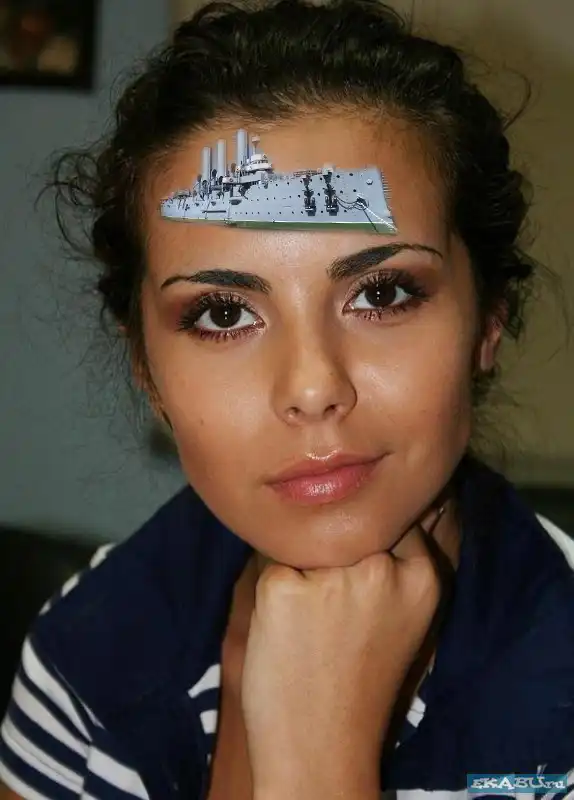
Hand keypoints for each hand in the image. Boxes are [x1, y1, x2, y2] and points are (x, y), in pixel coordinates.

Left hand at [241, 527, 441, 796]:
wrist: (322, 748)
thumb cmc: (361, 681)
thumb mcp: (404, 618)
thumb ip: (395, 564)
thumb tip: (362, 505)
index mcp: (421, 577)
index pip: (389, 519)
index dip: (366, 543)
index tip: (357, 578)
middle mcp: (380, 568)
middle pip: (345, 526)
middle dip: (333, 553)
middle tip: (331, 611)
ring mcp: (331, 577)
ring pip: (306, 538)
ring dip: (301, 565)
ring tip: (310, 623)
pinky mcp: (282, 587)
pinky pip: (270, 561)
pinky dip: (272, 588)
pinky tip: (287, 628)